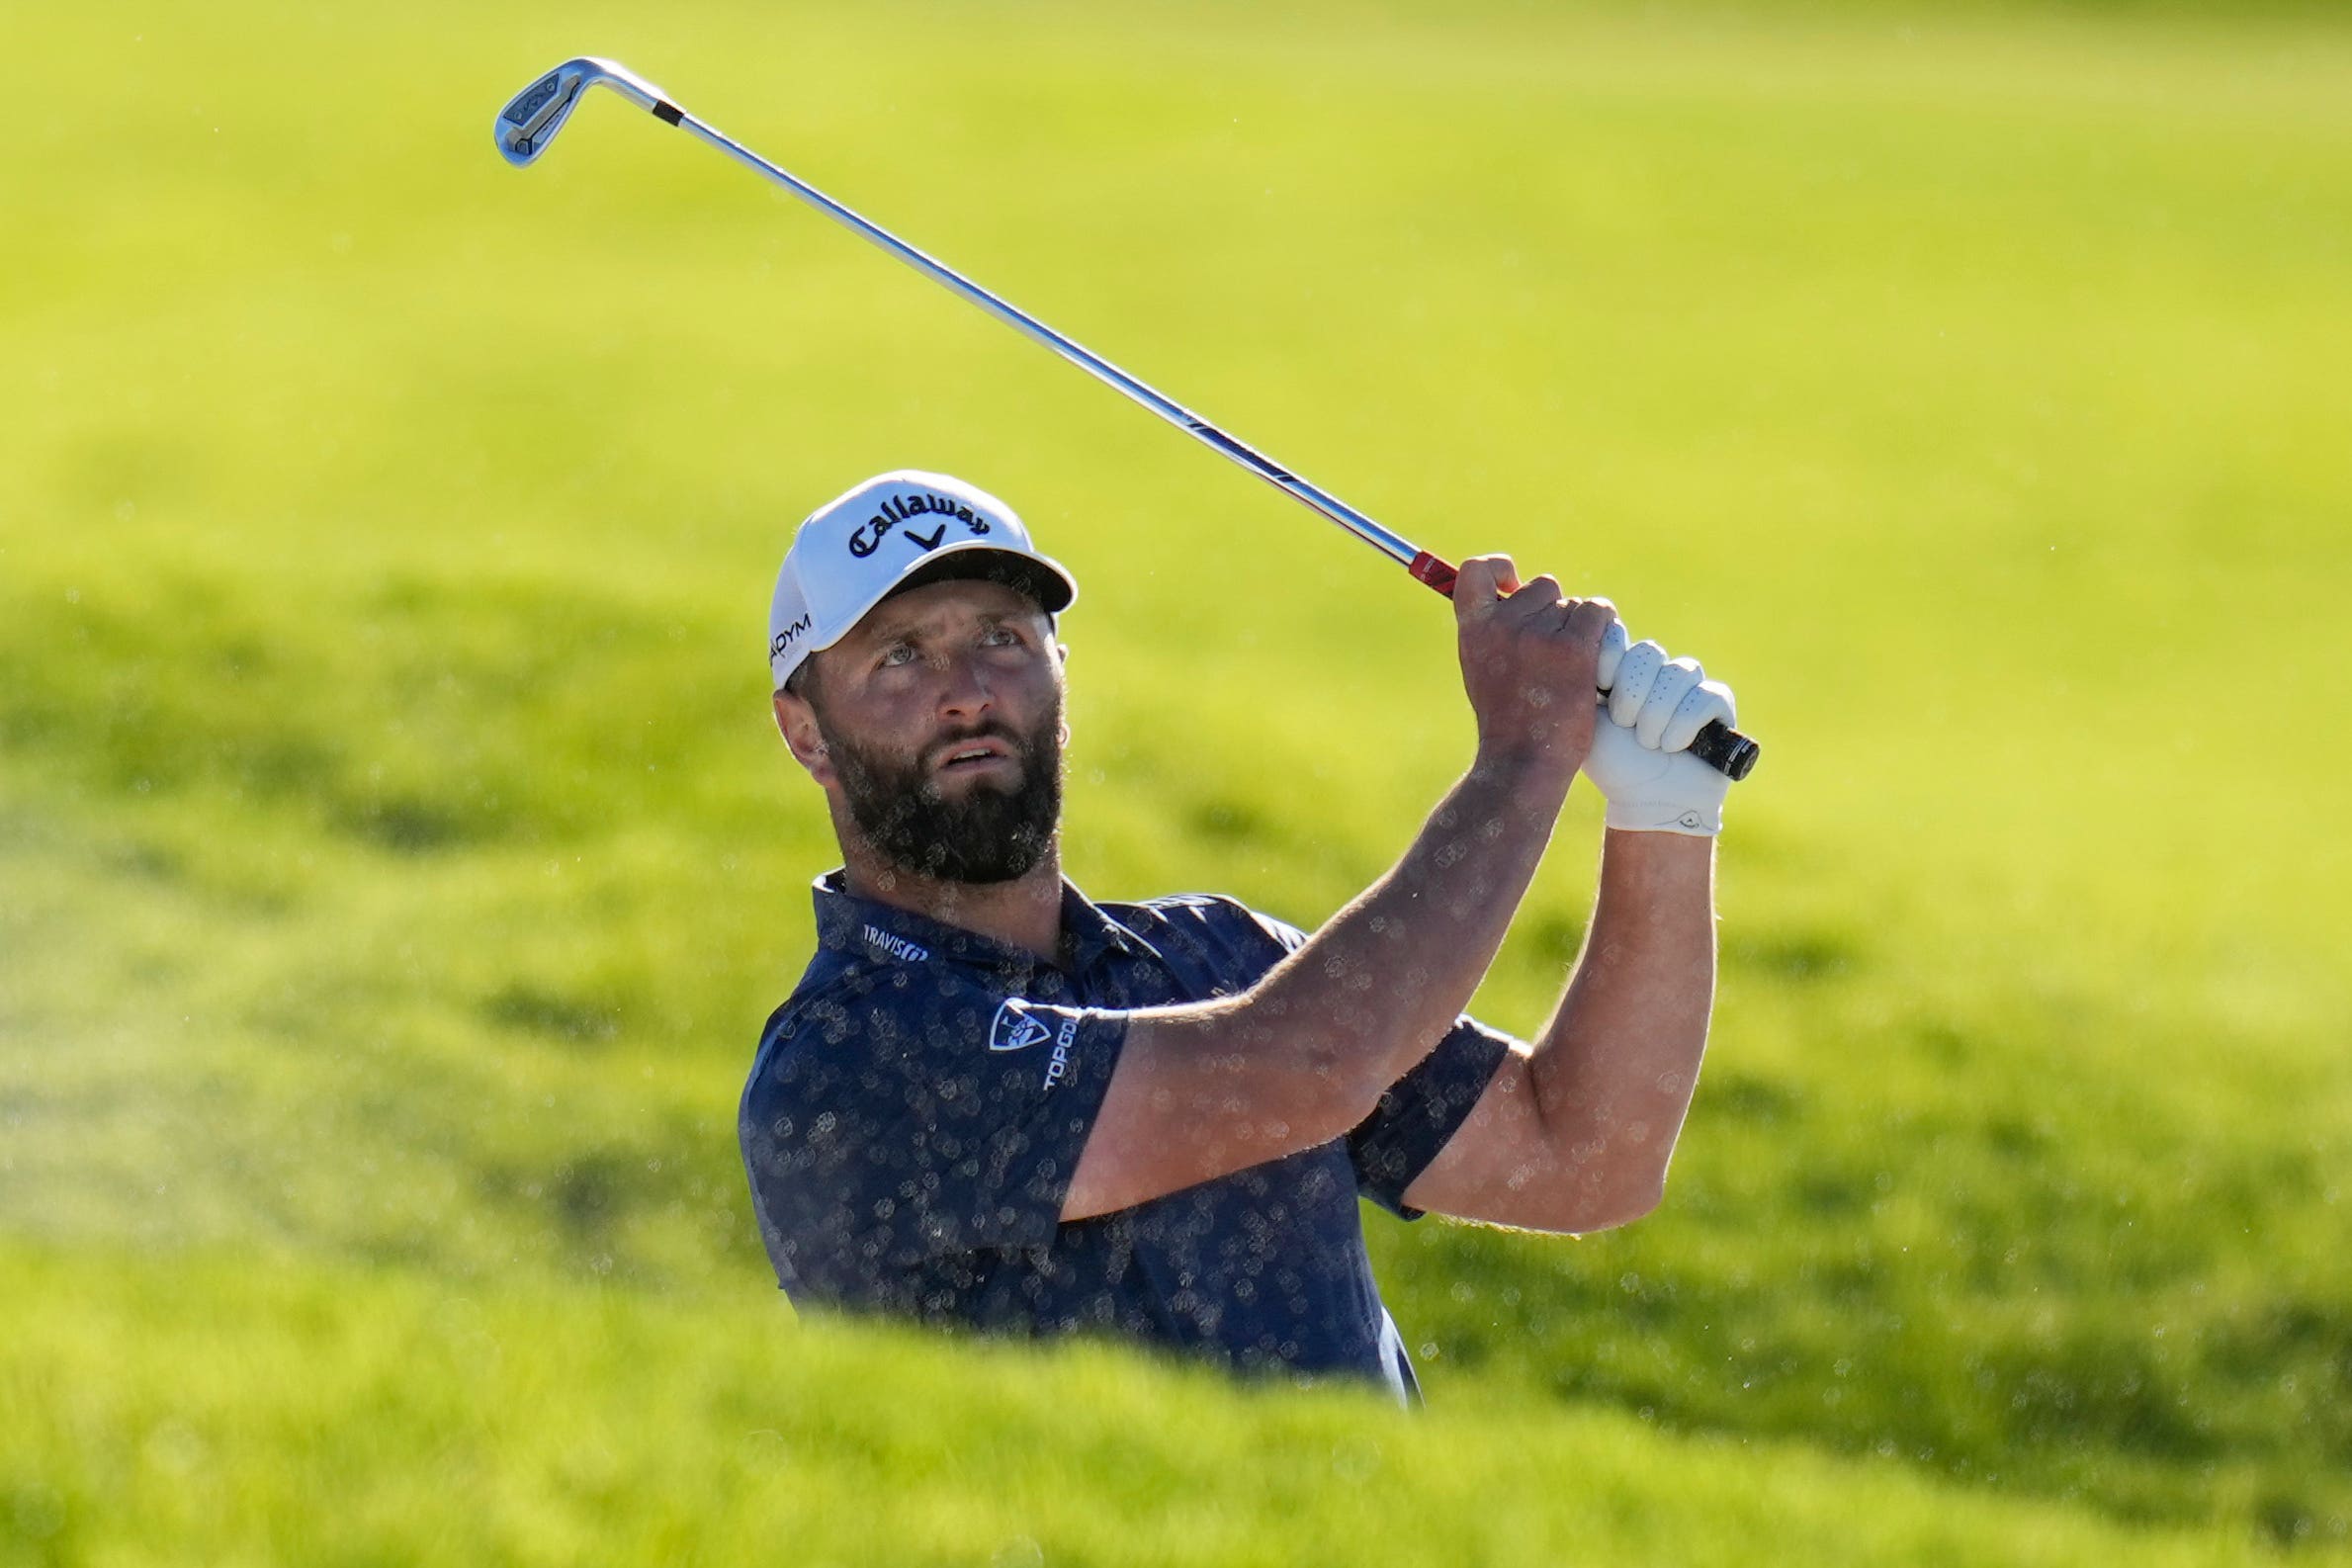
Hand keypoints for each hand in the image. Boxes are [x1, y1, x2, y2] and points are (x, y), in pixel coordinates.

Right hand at [1452, 555, 1620, 782]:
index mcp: (1474, 630)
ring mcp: (1538, 636)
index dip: (1499, 568)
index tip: (1513, 583)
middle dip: (1555, 612)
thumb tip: (1512, 592)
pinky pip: (1598, 613)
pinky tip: (1596, 658)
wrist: (1522, 762)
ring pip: (1575, 605)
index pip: (1476, 571)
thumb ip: (1492, 632)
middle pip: (1544, 587)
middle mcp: (1503, 626)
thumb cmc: (1507, 723)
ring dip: (1581, 628)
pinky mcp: (1573, 649)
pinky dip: (1604, 630)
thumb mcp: (1481, 669)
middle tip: (1554, 653)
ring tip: (1571, 667)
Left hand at [1584, 624, 1737, 835]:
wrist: (1648, 801)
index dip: (1610, 656)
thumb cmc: (1614, 765)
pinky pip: (1705, 696)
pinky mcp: (1718, 702)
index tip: (1600, 686)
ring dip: (1657, 714)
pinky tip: (1673, 746)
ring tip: (1649, 744)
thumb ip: (1580, 684)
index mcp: (1622, 669)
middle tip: (1624, 724)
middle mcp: (1657, 670)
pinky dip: (1684, 724)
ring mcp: (1689, 684)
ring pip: (1679, 672)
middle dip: (1633, 692)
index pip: (1618, 634)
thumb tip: (1574, 647)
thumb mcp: (1585, 723)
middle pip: (1648, 652)